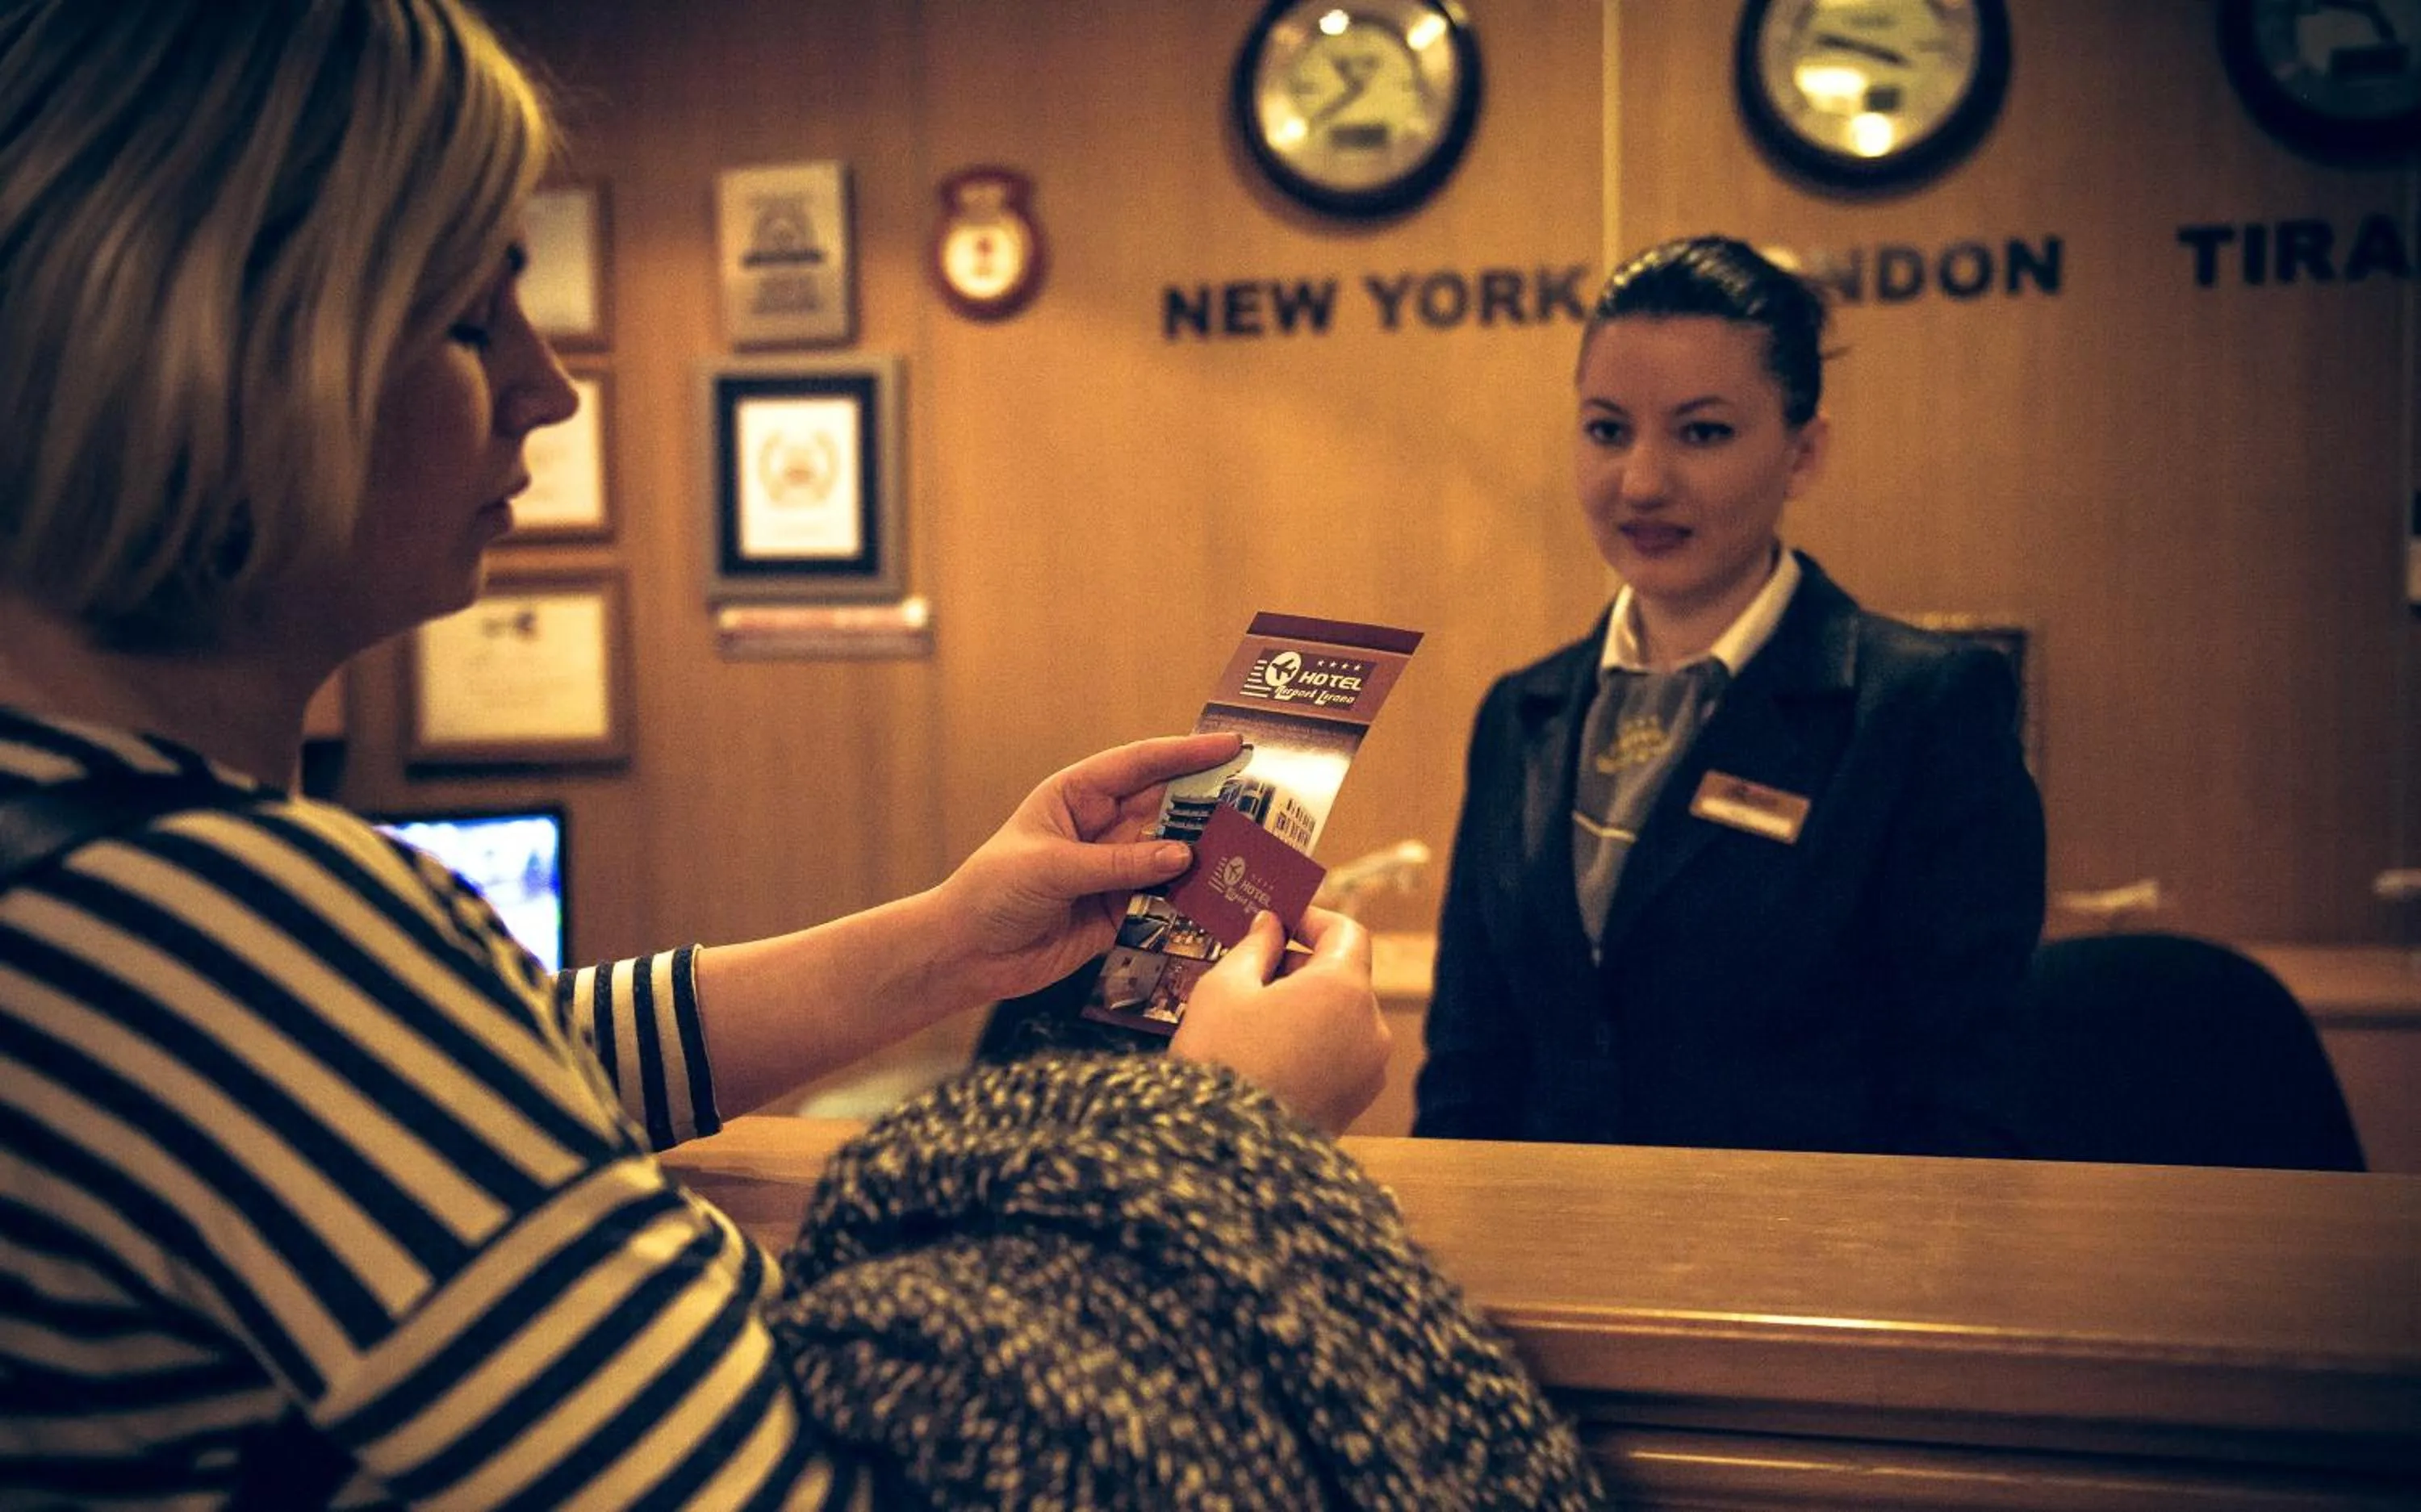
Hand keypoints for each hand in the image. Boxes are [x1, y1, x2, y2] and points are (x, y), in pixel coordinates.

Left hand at [925, 732, 1243, 1003]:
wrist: (967, 953)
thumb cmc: (992, 892)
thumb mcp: (1051, 868)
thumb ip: (1118, 863)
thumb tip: (1183, 855)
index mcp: (1076, 796)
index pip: (1140, 764)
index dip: (1186, 752)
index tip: (1231, 745)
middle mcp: (1100, 826)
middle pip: (1164, 804)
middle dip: (1208, 798)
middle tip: (1259, 795)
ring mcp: (1113, 867)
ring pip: (1171, 850)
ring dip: (1206, 848)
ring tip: (1251, 844)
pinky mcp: (1120, 908)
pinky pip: (1164, 894)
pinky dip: (1192, 892)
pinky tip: (1221, 890)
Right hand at [1171, 906, 1388, 1135]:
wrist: (1223, 1154)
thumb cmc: (1221, 1063)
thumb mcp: (1223, 988)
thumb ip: (1254, 946)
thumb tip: (1269, 925)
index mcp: (1343, 989)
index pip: (1346, 932)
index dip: (1312, 919)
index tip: (1279, 919)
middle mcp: (1370, 1028)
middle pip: (1343, 976)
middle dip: (1300, 967)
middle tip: (1250, 970)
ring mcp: (1368, 1071)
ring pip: (1340, 1018)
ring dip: (1305, 1007)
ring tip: (1251, 1019)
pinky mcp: (1356, 1104)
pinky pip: (1339, 1055)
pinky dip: (1311, 1043)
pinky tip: (1265, 1054)